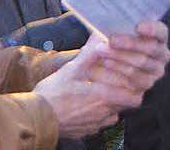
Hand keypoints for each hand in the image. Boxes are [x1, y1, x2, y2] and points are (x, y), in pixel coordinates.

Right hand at [34, 20, 169, 139]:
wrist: (34, 119)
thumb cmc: (52, 94)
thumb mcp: (71, 69)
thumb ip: (90, 54)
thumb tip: (100, 37)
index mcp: (103, 97)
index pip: (133, 98)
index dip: (135, 89)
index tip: (130, 80)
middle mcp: (103, 114)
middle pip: (124, 106)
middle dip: (122, 93)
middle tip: (114, 82)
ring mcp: (95, 125)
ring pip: (112, 114)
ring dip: (110, 105)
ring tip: (99, 92)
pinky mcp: (86, 133)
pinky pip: (99, 123)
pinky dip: (98, 115)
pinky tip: (86, 105)